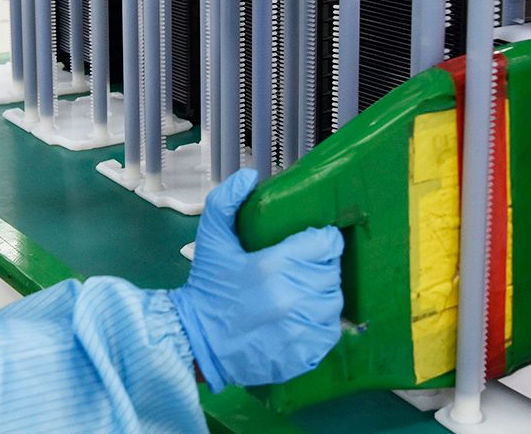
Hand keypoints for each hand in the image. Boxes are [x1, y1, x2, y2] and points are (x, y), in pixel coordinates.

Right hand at [170, 169, 343, 392]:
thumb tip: (249, 176)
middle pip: (331, 272)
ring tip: (303, 291)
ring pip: (333, 302)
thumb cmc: (208, 288)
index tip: (313, 241)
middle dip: (321, 266)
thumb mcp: (211, 240)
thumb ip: (226, 202)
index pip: (325, 243)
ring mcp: (299, 329)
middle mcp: (292, 297)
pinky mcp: (303, 354)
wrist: (197, 341)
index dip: (322, 239)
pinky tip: (304, 316)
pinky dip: (322, 323)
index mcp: (273, 265)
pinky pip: (330, 331)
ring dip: (322, 294)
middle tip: (303, 267)